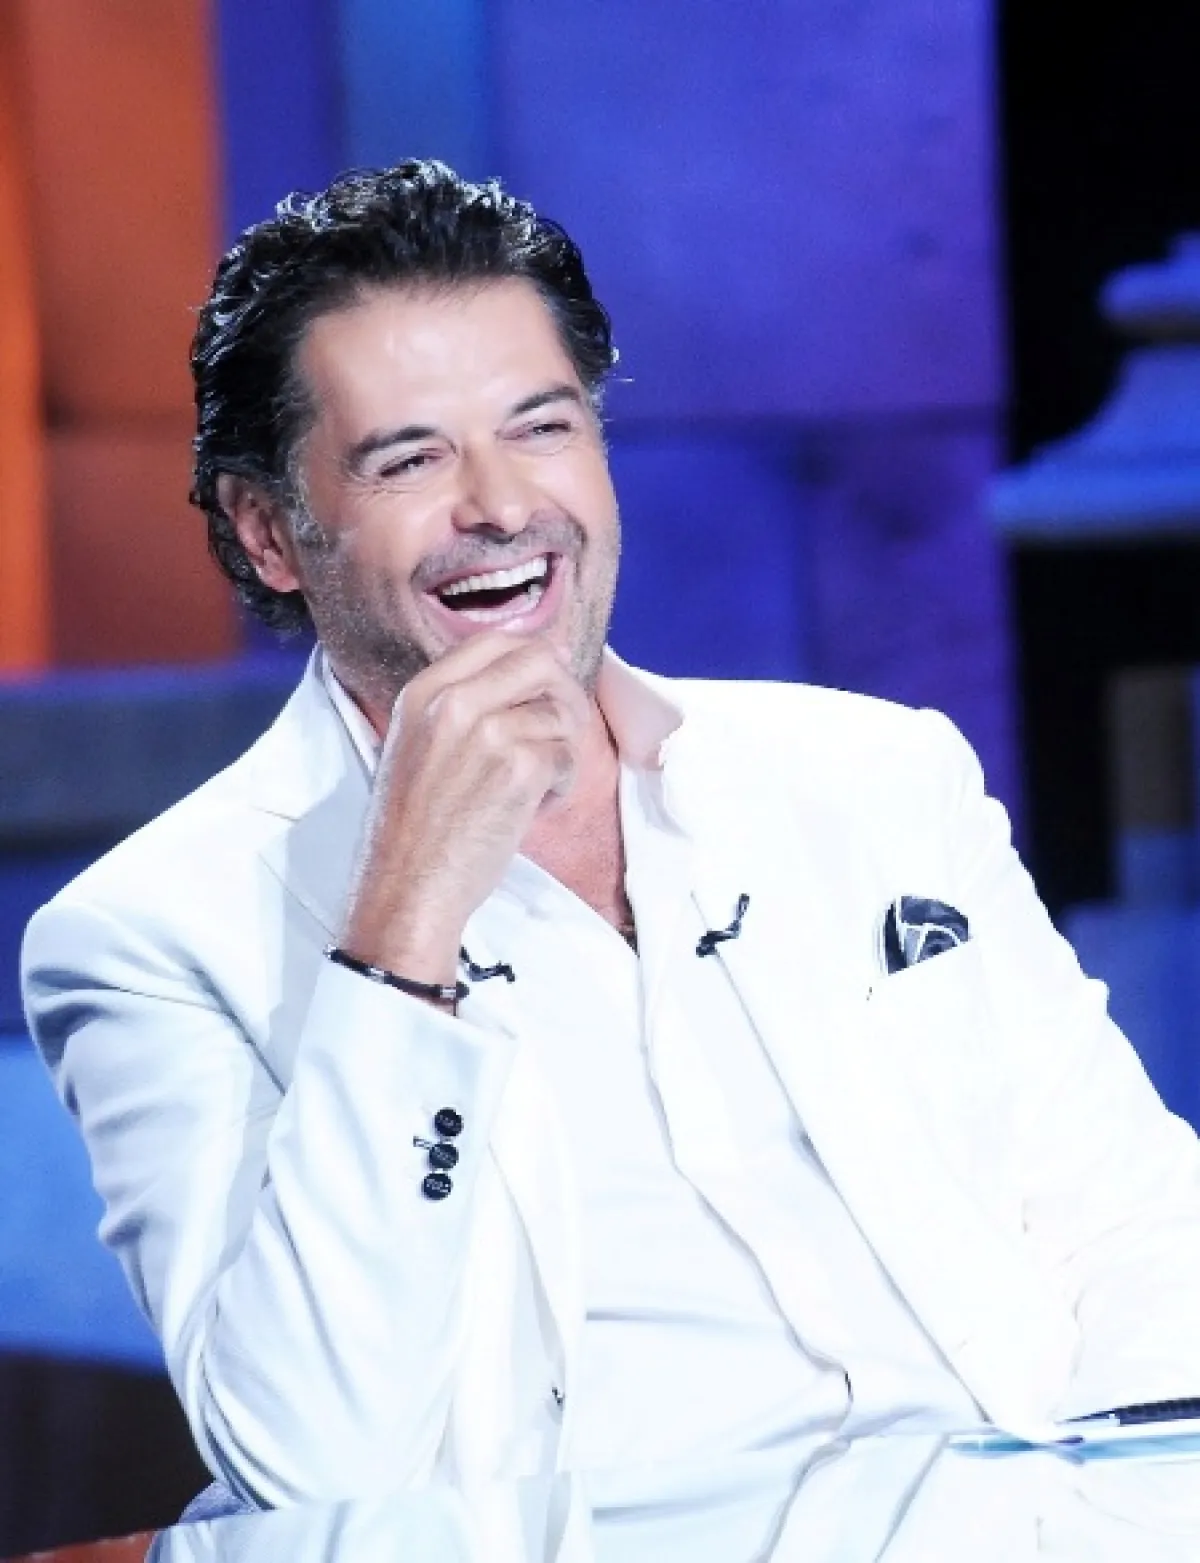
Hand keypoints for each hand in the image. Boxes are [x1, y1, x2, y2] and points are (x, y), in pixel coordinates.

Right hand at [338, 634, 590, 986]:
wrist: (407, 886)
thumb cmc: (414, 826)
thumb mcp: (418, 743)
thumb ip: (463, 703)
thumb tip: (544, 661)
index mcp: (422, 692)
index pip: (495, 640)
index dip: (535, 653)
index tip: (550, 680)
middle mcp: (454, 702)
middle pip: (540, 660)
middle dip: (564, 692)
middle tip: (562, 731)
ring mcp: (488, 733)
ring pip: (561, 713)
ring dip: (564, 749)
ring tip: (538, 784)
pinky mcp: (519, 769)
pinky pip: (566, 758)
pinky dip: (561, 786)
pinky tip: (535, 808)